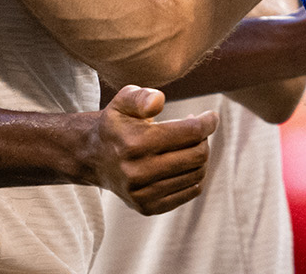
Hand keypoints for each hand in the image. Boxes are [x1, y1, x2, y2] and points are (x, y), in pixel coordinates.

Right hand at [81, 85, 213, 215]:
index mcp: (135, 144)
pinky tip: (184, 162)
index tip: (211, 116)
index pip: (191, 132)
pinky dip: (195, 175)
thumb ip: (141, 96)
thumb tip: (158, 102)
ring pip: (197, 174)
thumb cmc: (117, 125)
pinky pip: (191, 191)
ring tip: (189, 145)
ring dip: (200, 156)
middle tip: (197, 130)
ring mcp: (143, 194)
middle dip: (204, 139)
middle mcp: (138, 173)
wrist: (94, 158)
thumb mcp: (123, 101)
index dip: (208, 122)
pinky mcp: (148, 207)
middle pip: (198, 155)